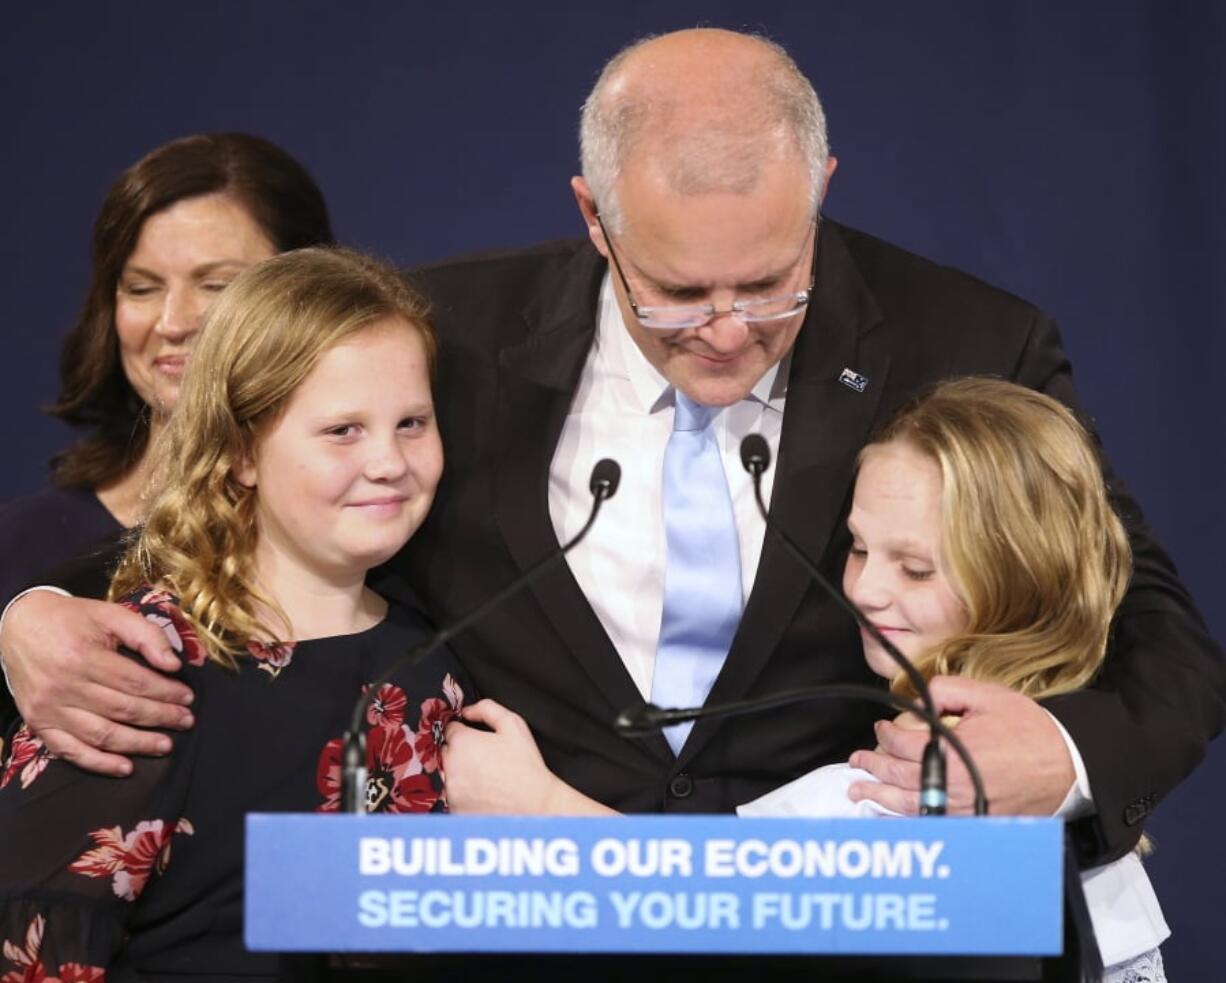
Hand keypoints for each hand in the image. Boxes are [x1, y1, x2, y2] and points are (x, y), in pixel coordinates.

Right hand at [1, 591, 194, 775]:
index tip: (188, 697)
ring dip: (138, 744)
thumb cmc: (73, 620)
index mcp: (83, 656)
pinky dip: (99, 763)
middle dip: (160, 718)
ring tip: (166, 745)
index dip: (166, 692)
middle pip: (122, 709)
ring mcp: (49, 709)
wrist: (20, 627)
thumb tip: (173, 664)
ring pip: (101, 734)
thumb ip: (146, 635)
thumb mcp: (111, 614)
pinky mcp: (38, 724)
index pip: (135, 682)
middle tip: (186, 721)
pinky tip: (126, 767)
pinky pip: (70, 752)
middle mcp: (64, 686)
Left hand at [442, 699, 613, 814]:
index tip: (479, 742)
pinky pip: (453, 796)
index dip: (466, 733)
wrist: (534, 805)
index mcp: (462, 742)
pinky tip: (484, 794)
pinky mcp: (454, 809)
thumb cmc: (525, 765)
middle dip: (461, 753)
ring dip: (461, 774)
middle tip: (485, 760)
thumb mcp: (513, 725)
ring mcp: (451, 790)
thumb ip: (487, 709)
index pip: (450, 730)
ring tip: (487, 779)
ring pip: (448, 775)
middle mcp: (450, 766)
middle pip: (446, 752)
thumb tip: (467, 711)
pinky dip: (464, 795)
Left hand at [847, 676, 1074, 815]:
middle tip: (857, 760)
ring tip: (858, 791)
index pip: (902, 744)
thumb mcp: (986, 696)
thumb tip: (917, 700)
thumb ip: (945, 691)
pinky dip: (904, 821)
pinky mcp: (972, 822)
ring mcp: (960, 807)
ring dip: (878, 796)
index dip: (885, 734)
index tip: (880, 727)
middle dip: (872, 765)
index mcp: (951, 749)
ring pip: (907, 804)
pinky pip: (930, 823)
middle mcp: (951, 783)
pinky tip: (888, 818)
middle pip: (898, 775)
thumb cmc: (1028, 729)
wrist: (1067, 764)